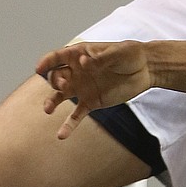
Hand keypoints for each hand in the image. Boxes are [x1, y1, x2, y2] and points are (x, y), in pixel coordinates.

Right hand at [36, 41, 151, 138]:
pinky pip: (76, 115)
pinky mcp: (91, 103)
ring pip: (60, 96)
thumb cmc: (130, 54)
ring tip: (48, 109)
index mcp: (80, 54)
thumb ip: (100, 58)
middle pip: (57, 76)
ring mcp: (83, 88)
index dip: (47, 61)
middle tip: (63, 85)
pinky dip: (68, 125)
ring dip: (52, 102)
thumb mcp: (117, 52)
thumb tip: (85, 62)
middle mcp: (77, 71)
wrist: (146, 69)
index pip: (58, 57)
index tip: (39, 68)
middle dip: (55, 81)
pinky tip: (61, 135)